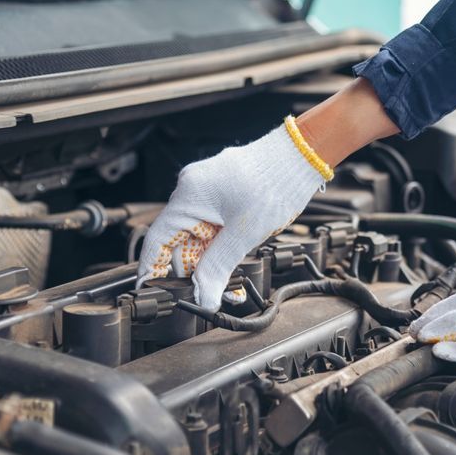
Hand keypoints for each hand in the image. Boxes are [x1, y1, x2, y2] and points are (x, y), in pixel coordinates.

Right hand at [137, 79, 398, 309]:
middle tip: (210, 296)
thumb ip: (218, 268)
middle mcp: (192, 189)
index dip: (153, 269)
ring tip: (228, 285)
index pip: (157, 240)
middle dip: (194, 270)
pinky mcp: (223, 190)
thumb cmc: (275, 185)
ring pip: (199, 235)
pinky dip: (221, 244)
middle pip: (179, 241)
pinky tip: (235, 260)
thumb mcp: (245, 235)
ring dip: (211, 260)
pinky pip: (213, 223)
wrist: (303, 155)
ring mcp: (207, 188)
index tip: (154, 293)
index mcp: (188, 196)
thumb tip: (204, 299)